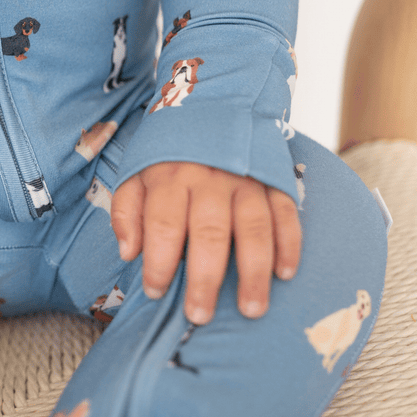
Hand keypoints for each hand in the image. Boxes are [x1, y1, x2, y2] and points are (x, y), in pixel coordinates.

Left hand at [111, 162, 300, 324]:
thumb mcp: (136, 171)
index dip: (159, 262)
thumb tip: (128, 253)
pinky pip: (285, 214)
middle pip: (208, 232)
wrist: (212, 102)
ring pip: (252, 228)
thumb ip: (127, 211)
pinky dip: (288, 244)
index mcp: (171, 175)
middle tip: (200, 315)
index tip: (155, 291)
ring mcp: (246, 178)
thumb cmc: (170, 150)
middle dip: (204, 278)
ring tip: (251, 310)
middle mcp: (209, 178)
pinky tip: (284, 274)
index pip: (164, 224)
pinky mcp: (274, 179)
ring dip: (253, 271)